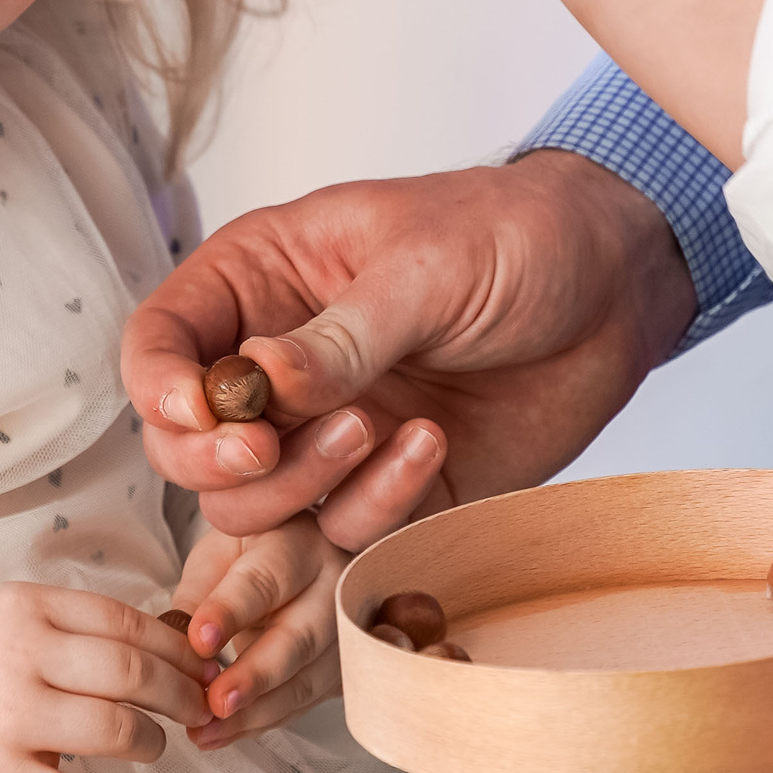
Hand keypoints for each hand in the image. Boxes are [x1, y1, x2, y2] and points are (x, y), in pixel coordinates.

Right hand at [0, 584, 208, 772]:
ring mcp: (8, 718)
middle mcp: (18, 654)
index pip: (126, 621)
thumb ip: (61, 626)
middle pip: (133, 671)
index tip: (199, 667)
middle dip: (181, 694)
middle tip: (197, 710)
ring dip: (152, 744)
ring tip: (152, 749)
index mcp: (21, 607)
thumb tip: (158, 641)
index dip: (176, 649)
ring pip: (119, 730)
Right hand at [120, 152, 696, 544]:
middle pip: (184, 446)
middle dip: (220, 459)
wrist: (613, 290)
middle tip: (272, 448)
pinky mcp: (380, 494)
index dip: (159, 387)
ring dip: (300, 487)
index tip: (207, 411)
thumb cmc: (512, 238)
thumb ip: (337, 336)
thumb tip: (255, 386)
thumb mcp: (421, 266)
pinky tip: (432, 446)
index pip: (159, 344)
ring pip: (249, 509)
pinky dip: (376, 506)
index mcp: (257, 284)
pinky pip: (341, 533)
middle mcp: (272, 369)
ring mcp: (322, 437)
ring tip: (374, 429)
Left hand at [167, 515, 348, 747]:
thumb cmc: (257, 550)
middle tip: (214, 703)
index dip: (232, 611)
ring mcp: (347, 632)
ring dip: (255, 712)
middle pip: (299, 639)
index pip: (265, 581)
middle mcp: (335, 587)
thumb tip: (180, 648)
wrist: (307, 557)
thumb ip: (199, 595)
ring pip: (305, 681)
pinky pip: (304, 702)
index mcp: (299, 544)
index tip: (200, 639)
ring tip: (207, 730)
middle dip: (256, 676)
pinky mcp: (344, 669)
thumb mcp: (220, 553)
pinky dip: (262, 722)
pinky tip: (225, 733)